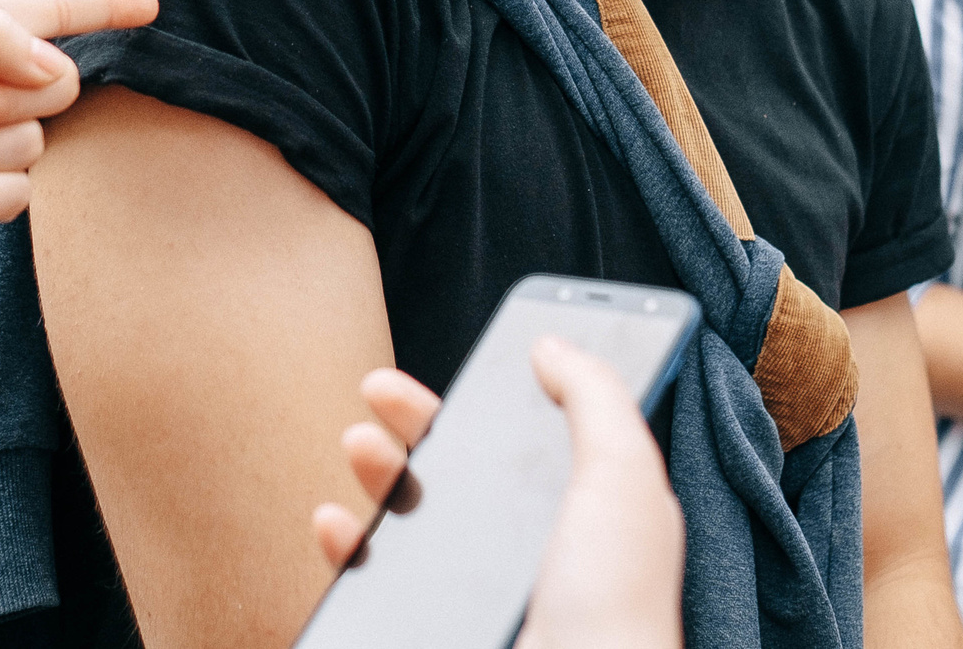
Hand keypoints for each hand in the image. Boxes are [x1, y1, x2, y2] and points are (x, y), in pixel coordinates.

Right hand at [311, 340, 684, 648]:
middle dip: (416, 420)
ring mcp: (481, 586)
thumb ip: (597, 398)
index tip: (464, 360)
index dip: (497, 392)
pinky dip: (347, 545)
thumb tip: (553, 343)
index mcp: (582, 506)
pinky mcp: (440, 619)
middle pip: (461, 465)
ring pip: (412, 515)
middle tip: (379, 389)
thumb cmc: (615, 604)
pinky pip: (376, 577)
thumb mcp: (624, 477)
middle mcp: (531, 545)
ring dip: (377, 469)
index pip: (533, 436)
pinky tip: (338, 524)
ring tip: (360, 445)